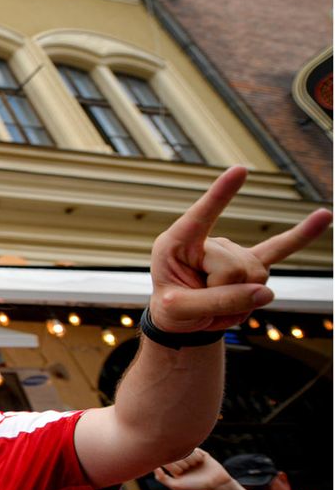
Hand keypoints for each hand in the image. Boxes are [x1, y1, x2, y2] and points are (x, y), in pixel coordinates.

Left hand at [147, 167, 330, 332]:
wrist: (179, 319)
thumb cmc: (170, 309)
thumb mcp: (178, 310)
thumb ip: (218, 302)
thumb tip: (266, 293)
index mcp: (177, 243)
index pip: (201, 216)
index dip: (220, 195)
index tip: (239, 170)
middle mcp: (208, 241)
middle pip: (235, 268)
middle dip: (223, 293)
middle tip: (200, 303)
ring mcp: (232, 251)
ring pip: (255, 275)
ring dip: (240, 300)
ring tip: (216, 303)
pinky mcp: (250, 262)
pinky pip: (281, 249)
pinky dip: (302, 235)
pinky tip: (325, 216)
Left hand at [154, 448, 229, 489]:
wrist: (216, 484)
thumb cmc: (195, 486)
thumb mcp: (176, 486)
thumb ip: (162, 478)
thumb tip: (154, 467)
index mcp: (173, 466)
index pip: (166, 459)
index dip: (175, 466)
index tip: (181, 472)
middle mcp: (180, 459)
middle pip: (175, 454)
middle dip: (183, 463)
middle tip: (189, 469)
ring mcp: (189, 454)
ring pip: (184, 450)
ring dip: (191, 460)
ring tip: (196, 466)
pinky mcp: (198, 450)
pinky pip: (194, 448)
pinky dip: (197, 456)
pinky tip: (201, 461)